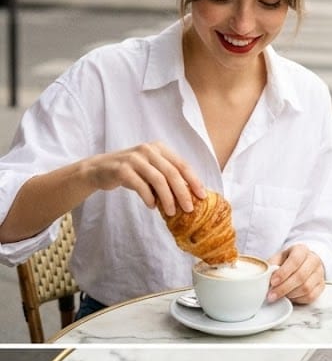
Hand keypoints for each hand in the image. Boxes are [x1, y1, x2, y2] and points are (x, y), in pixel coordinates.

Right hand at [85, 141, 206, 216]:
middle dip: (183, 193)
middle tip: (189, 209)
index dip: (194, 181)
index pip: (182, 165)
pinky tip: (152, 206)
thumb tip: (191, 197)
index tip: (202, 196)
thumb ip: (168, 177)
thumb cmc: (132, 172)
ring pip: (158, 180)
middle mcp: (148, 150)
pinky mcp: (122, 169)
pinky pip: (141, 186)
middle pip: (172, 173)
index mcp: (160, 148)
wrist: (100, 169)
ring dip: (167, 199)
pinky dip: (149, 198)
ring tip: (170, 212)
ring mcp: (134, 158)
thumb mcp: (151, 170)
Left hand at [266, 244, 324, 303]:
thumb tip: (264, 278)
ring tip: (280, 296)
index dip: (283, 273)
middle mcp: (313, 260)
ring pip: (306, 288)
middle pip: (301, 276)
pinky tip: (290, 298)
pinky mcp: (321, 285)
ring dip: (290, 295)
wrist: (302, 263)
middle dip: (284, 288)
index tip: (272, 282)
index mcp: (301, 250)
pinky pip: (311, 296)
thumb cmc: (287, 261)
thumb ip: (271, 267)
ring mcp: (319, 273)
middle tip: (272, 295)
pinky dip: (298, 299)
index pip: (295, 260)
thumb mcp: (277, 259)